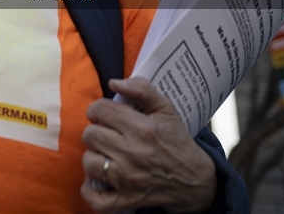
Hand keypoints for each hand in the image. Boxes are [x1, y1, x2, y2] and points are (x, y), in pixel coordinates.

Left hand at [81, 77, 216, 213]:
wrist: (195, 180)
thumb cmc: (176, 141)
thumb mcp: (166, 110)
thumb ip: (142, 89)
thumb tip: (114, 82)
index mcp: (142, 128)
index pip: (99, 110)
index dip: (98, 109)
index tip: (105, 115)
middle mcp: (134, 154)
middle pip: (90, 135)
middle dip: (96, 131)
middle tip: (108, 135)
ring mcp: (129, 179)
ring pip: (88, 162)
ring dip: (94, 157)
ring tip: (107, 155)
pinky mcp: (126, 200)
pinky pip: (94, 197)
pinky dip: (90, 189)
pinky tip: (99, 179)